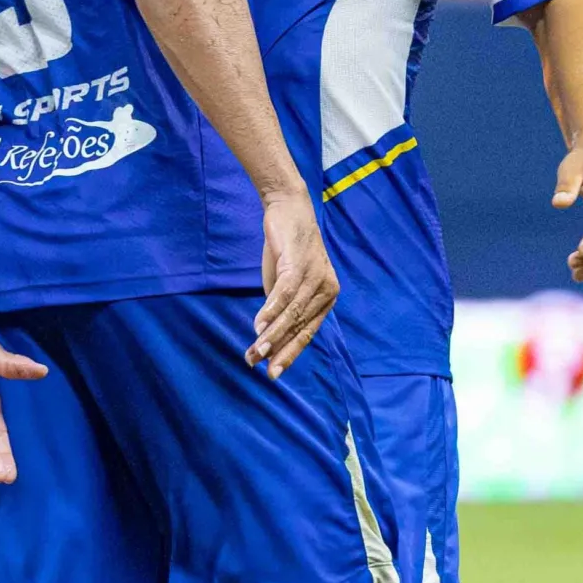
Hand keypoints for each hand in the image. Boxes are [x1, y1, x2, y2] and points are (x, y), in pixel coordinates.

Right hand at [250, 187, 338, 376]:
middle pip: (300, 327)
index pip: (308, 333)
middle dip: (277, 349)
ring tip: (254, 350)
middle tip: (257, 365)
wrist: (289, 209)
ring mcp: (316, 277)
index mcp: (327, 298)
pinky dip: (270, 311)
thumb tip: (266, 335)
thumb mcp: (284, 283)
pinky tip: (258, 325)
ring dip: (271, 334)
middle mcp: (327, 290)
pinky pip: (285, 294)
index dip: (289, 354)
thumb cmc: (286, 249)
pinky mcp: (300, 265)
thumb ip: (281, 308)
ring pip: (292, 314)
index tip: (272, 373)